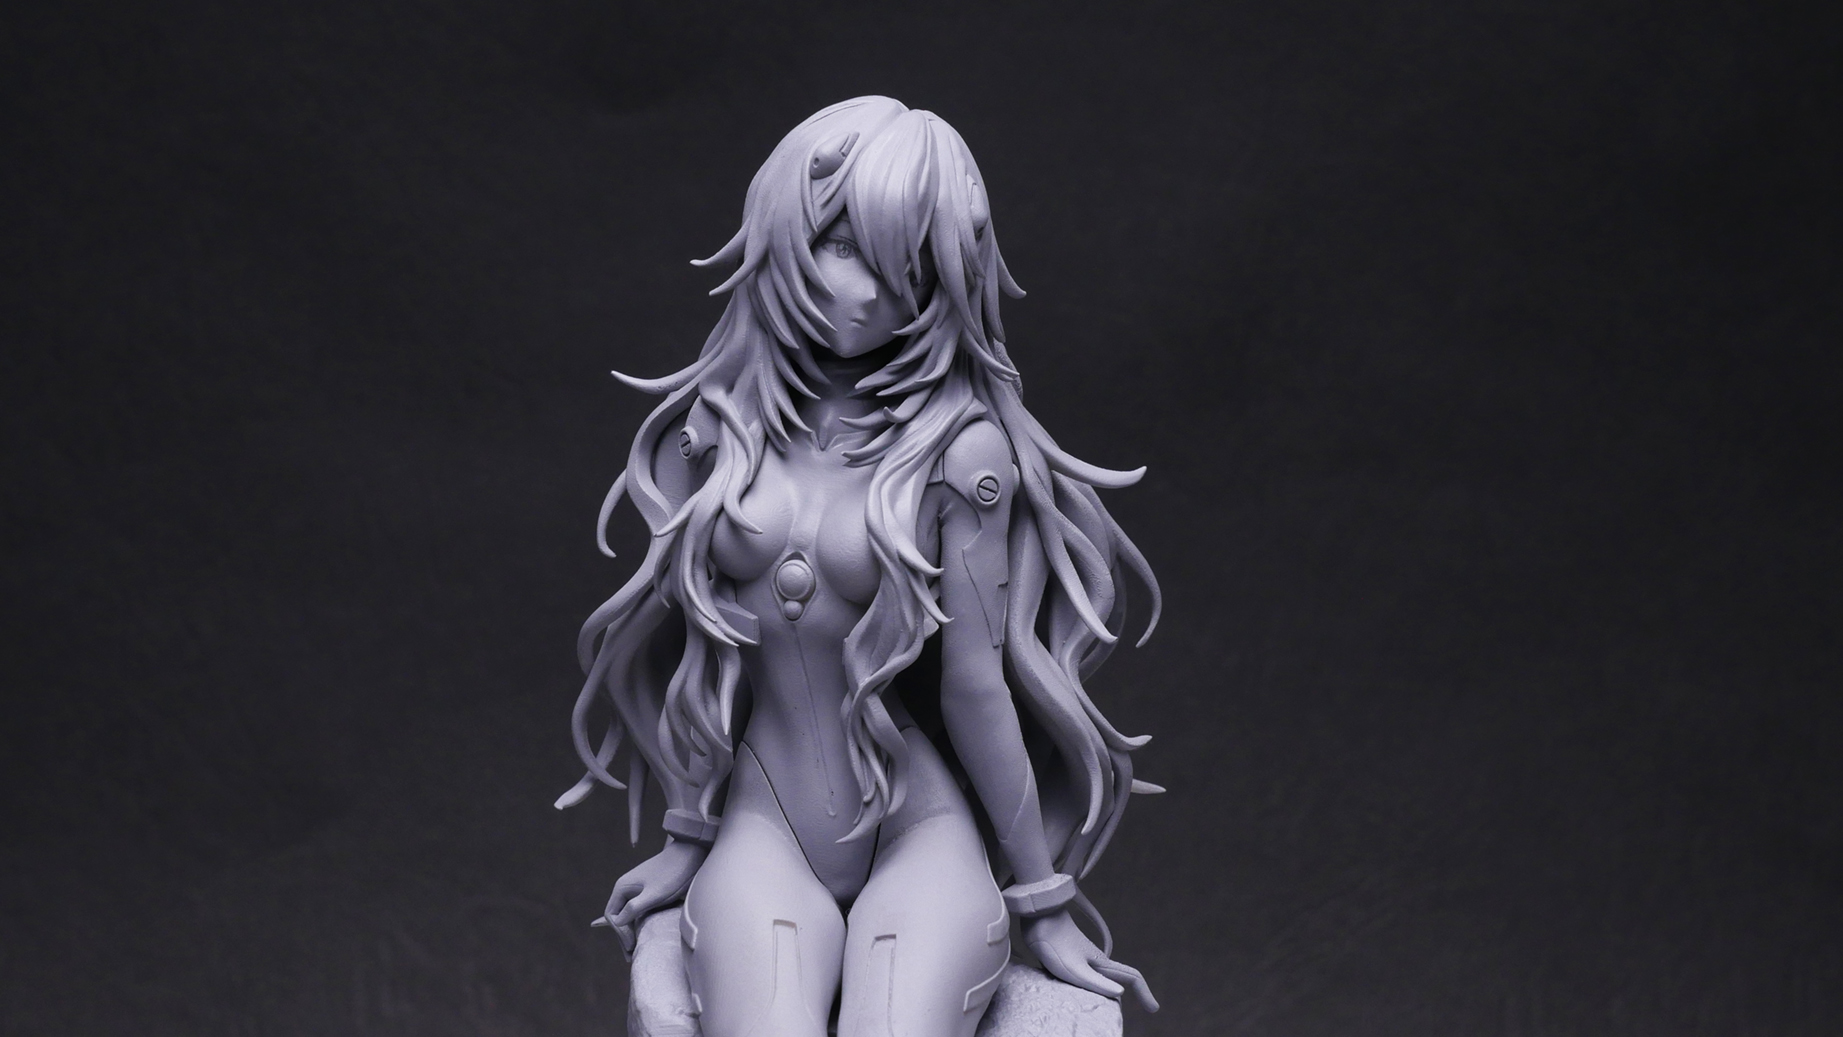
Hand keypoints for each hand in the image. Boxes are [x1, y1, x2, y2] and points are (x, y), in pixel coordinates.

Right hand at [592, 839, 705, 956]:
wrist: (690, 854)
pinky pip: (637, 911)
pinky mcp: (648, 891)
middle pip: (617, 917)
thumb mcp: (653, 894)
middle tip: (630, 956)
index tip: (632, 946)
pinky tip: (642, 934)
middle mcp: (626, 888)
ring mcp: (637, 889)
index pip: (612, 917)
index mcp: (622, 887)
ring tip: (635, 949)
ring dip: (630, 932)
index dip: (620, 934)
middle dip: (622, 937)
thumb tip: (618, 923)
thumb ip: (634, 909)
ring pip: (627, 915)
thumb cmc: (672, 874)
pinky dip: (638, 924)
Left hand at [1022, 909, 1157, 1012]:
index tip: (1154, 1009)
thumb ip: (1096, 982)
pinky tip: (1076, 992)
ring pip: (1099, 978)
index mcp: (1102, 964)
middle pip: (1117, 980)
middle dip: (1125, 996)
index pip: (1131, 978)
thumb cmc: (1055, 943)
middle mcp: (1095, 960)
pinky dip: (1086, 986)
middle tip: (1126, 1013)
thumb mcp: (1075, 969)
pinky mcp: (1067, 955)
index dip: (1145, 993)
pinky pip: (1083, 975)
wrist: (1038, 915)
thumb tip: (1121, 994)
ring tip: (1103, 1008)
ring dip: (1105, 992)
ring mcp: (1081, 957)